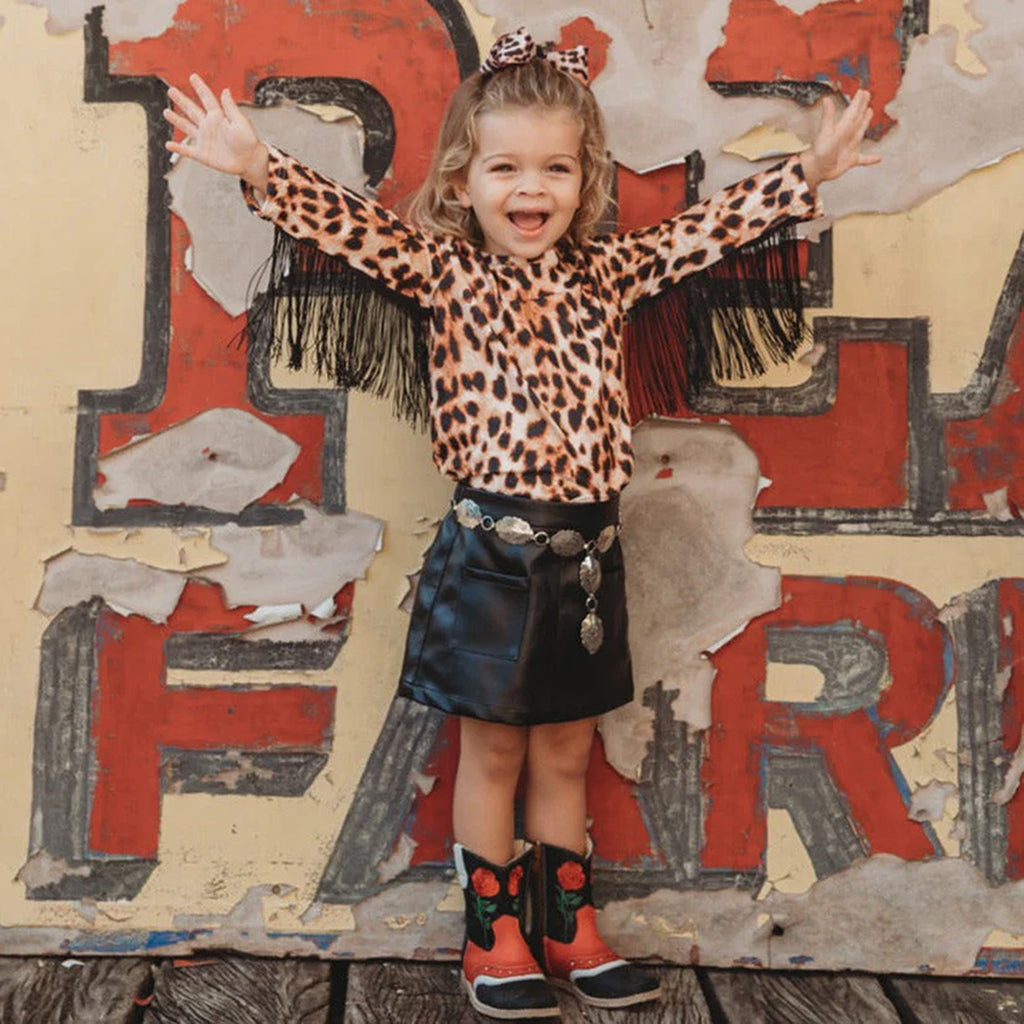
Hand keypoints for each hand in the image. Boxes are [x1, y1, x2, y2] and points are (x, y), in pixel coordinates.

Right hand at [164, 73, 267, 189]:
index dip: (200, 88)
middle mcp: (209, 126)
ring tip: (166, 112)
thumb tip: (225, 90)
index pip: (207, 99)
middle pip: (192, 110)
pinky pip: (187, 150)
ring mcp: (204, 139)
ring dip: (176, 120)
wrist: (249, 161)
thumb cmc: (248, 141)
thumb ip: (230, 108)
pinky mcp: (202, 154)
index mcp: (218, 116)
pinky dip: (178, 148)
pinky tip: (168, 144)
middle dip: (181, 100)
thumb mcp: (240, 123)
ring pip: (187, 127)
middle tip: (171, 90)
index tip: (193, 77)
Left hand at [801, 88, 880, 189]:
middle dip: (862, 107)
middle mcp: (847, 136)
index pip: (853, 112)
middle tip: (867, 96)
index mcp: (843, 128)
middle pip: (857, 119)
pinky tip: (878, 158)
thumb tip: (826, 99)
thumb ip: (829, 116)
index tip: (863, 91)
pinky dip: (870, 159)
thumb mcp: (826, 132)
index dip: (858, 102)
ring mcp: (850, 148)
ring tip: (869, 112)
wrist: (815, 170)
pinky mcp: (851, 160)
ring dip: (865, 123)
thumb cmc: (819, 152)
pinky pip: (864, 159)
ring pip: (860, 133)